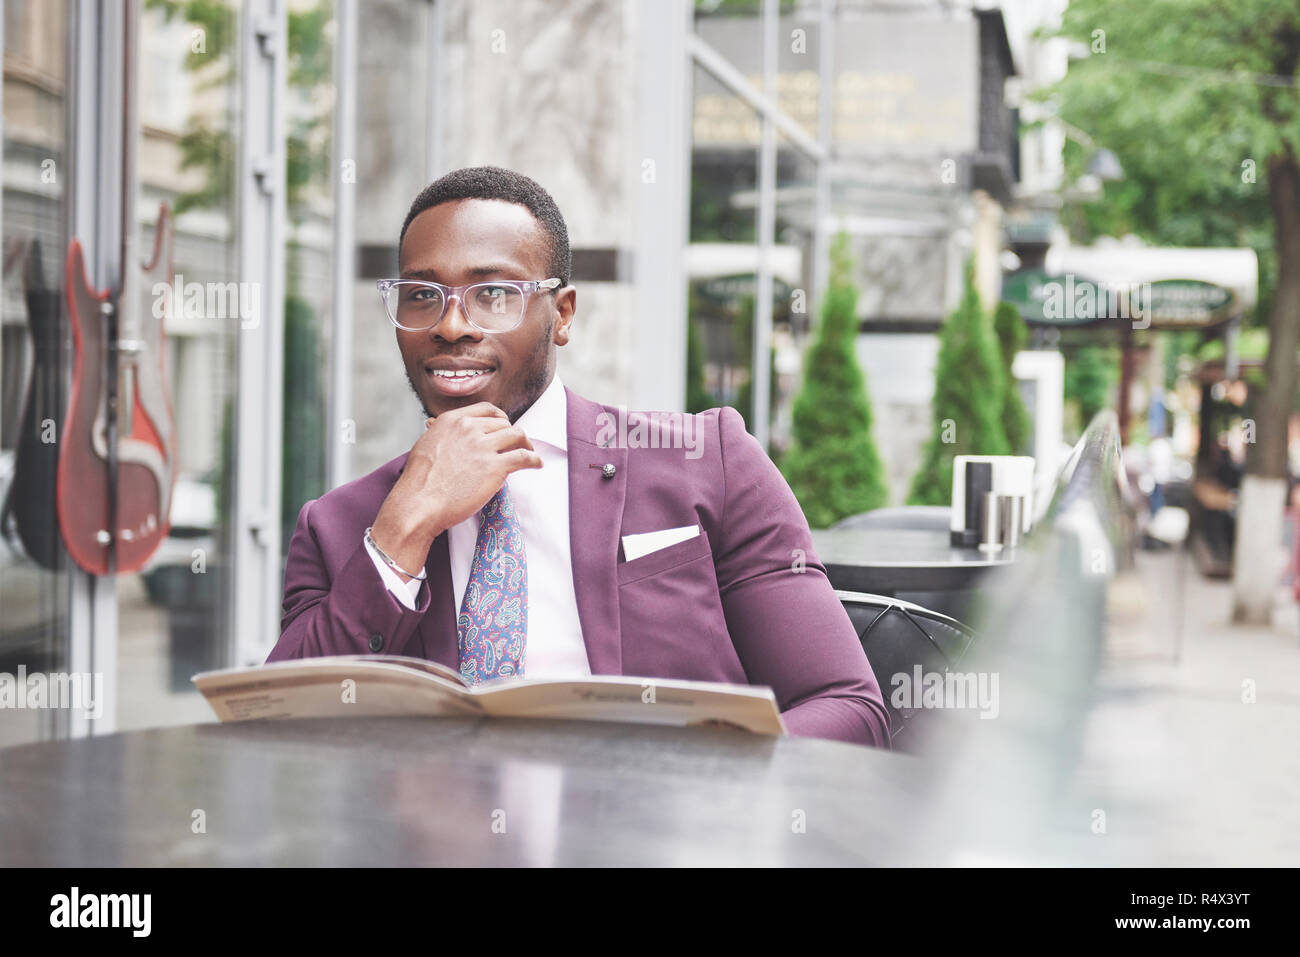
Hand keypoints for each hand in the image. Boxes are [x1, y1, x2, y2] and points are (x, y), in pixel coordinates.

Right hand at [370, 403, 542, 579]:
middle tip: (516, 446)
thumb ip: (443, 435)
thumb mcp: (426, 444)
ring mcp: (483, 446)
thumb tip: (447, 433)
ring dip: (526, 444)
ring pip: (517, 436)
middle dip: (512, 434)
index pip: (487, 409)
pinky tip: (537, 465)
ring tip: (530, 453)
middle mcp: (469, 428)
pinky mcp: (495, 467)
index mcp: (453, 420)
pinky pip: (524, 457)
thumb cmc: (418, 482)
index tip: (504, 427)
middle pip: (504, 423)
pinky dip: (534, 460)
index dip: (500, 418)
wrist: (419, 503)